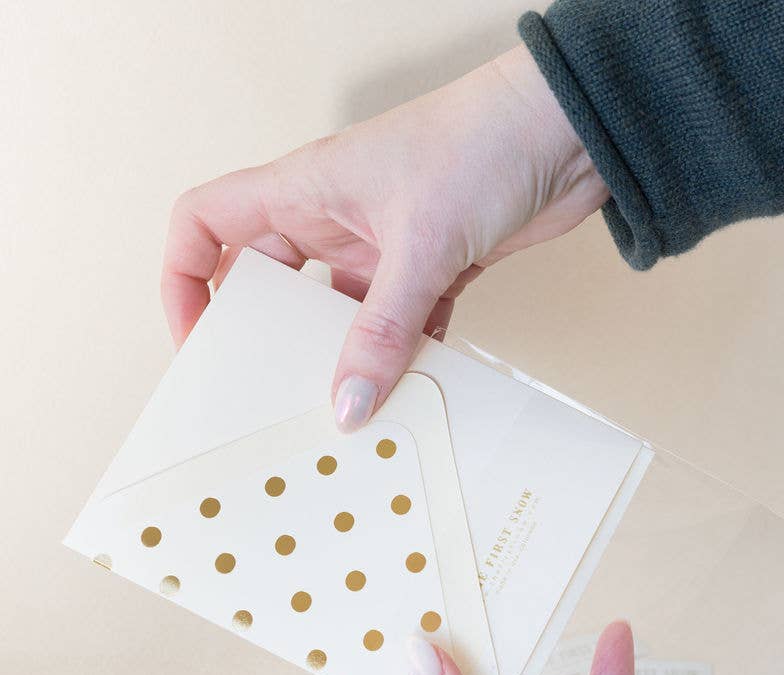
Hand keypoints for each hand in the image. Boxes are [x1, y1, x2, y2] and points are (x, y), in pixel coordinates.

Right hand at [162, 45, 607, 430]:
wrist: (566, 131)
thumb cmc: (482, 143)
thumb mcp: (419, 246)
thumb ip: (383, 330)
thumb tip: (350, 402)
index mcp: (303, 189)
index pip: (207, 222)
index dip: (186, 277)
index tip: (198, 338)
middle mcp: (335, 217)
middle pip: (274, 283)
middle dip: (273, 336)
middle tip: (278, 391)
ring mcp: (385, 244)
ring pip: (346, 314)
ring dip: (352, 355)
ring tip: (355, 403)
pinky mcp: (435, 266)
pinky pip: (406, 323)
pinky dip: (411, 352)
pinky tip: (420, 381)